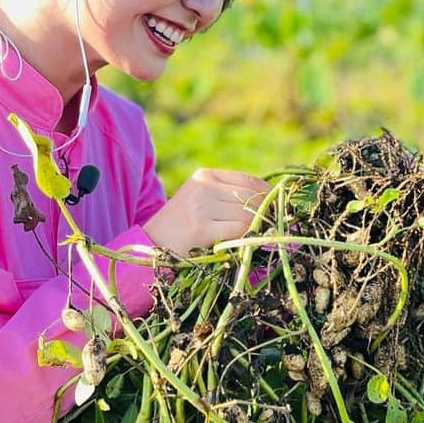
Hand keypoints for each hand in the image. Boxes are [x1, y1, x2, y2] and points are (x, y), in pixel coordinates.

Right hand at [143, 168, 268, 256]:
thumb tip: (267, 204)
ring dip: (258, 228)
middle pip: (251, 197)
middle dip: (266, 214)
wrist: (147, 247)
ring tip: (258, 238)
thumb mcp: (199, 202)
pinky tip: (245, 244)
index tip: (276, 209)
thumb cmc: (178, 229)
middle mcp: (203, 186)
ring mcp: (201, 205)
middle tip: (272, 228)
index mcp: (204, 175)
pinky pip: (239, 230)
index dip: (267, 195)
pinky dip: (247, 238)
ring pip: (247, 214)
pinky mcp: (200, 226)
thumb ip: (226, 197)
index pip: (248, 180)